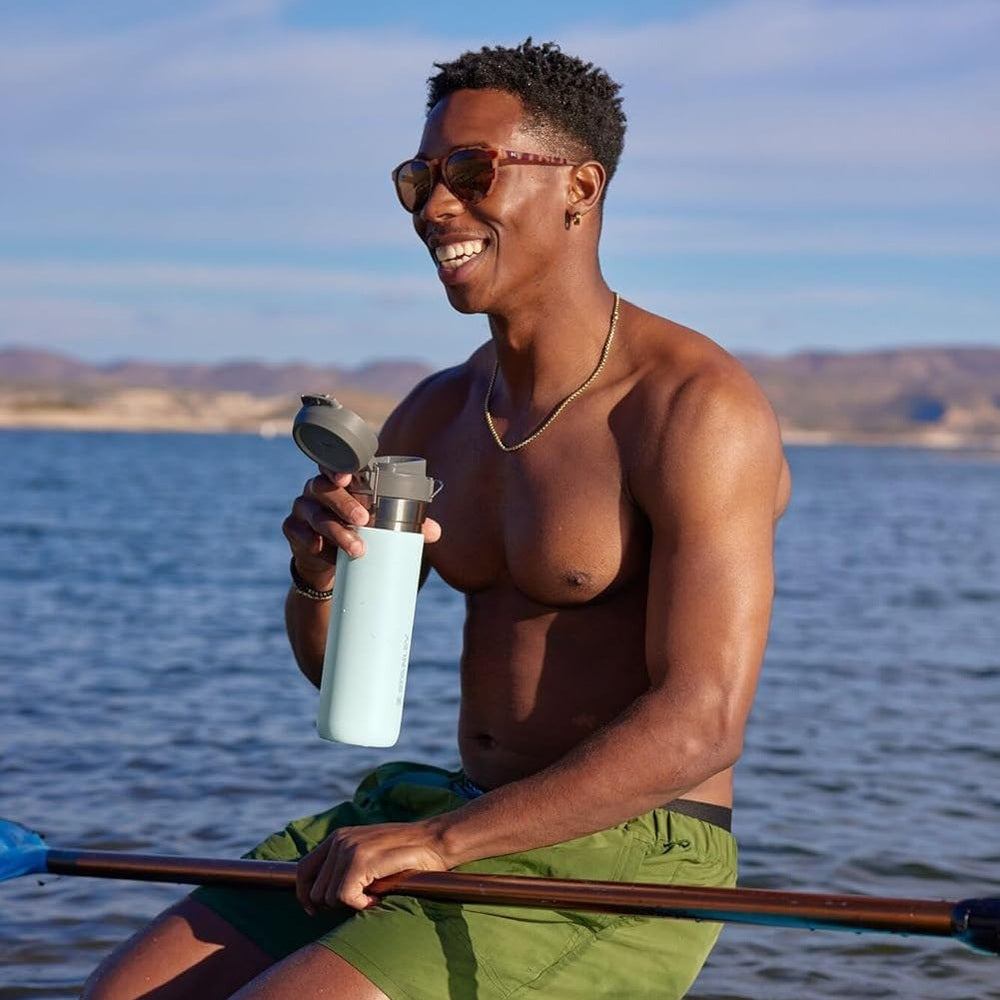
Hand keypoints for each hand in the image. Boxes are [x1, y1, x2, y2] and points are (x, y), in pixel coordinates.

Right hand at [282, 469, 441, 577]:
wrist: (331, 562)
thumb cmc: (359, 531)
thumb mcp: (382, 526)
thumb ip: (409, 525)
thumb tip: (437, 532)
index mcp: (340, 480)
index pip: (336, 464)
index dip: (339, 465)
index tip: (348, 475)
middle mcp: (317, 489)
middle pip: (324, 488)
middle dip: (343, 503)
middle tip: (363, 519)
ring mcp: (302, 509)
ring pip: (314, 514)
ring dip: (336, 531)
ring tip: (358, 548)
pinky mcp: (293, 530)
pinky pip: (301, 535)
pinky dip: (317, 547)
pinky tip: (331, 556)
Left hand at [296, 819, 448, 912]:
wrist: (435, 841)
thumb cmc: (406, 854)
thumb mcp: (369, 853)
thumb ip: (345, 865)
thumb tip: (318, 897)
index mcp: (338, 837)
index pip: (303, 870)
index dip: (305, 895)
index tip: (316, 911)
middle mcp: (339, 840)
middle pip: (314, 890)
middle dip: (334, 905)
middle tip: (361, 900)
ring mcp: (349, 848)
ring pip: (328, 897)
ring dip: (350, 904)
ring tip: (373, 895)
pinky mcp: (361, 860)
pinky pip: (345, 897)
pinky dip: (361, 905)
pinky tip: (378, 898)